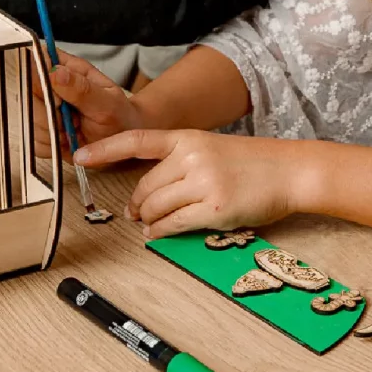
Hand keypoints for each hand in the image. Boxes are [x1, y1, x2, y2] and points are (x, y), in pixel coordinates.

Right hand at [31, 50, 141, 158]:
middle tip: (74, 118)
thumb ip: (82, 88)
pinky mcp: (41, 130)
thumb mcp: (107, 102)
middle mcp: (53, 86)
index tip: (58, 98)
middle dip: (49, 112)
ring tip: (74, 129)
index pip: (39, 59)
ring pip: (29, 119)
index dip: (40, 78)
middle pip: (27, 93)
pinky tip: (67, 141)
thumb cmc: (119, 116)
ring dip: (52, 131)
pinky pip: (34, 140)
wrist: (122, 144)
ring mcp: (44, 108)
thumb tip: (55, 72)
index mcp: (70, 69)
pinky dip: (51, 145)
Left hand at [74, 130, 302, 238]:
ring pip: (155, 208)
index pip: (138, 140)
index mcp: (190, 137)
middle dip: (138, 204)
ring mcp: (203, 182)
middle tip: (137, 214)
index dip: (106, 149)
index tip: (81, 156)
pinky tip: (161, 234)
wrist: (290, 171)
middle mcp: (193, 157)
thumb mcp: (215, 149)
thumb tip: (151, 194)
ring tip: (152, 224)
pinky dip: (161, 233)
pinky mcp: (213, 209)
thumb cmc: (254, 163)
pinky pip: (172, 225)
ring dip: (149, 221)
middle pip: (145, 186)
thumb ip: (183, 162)